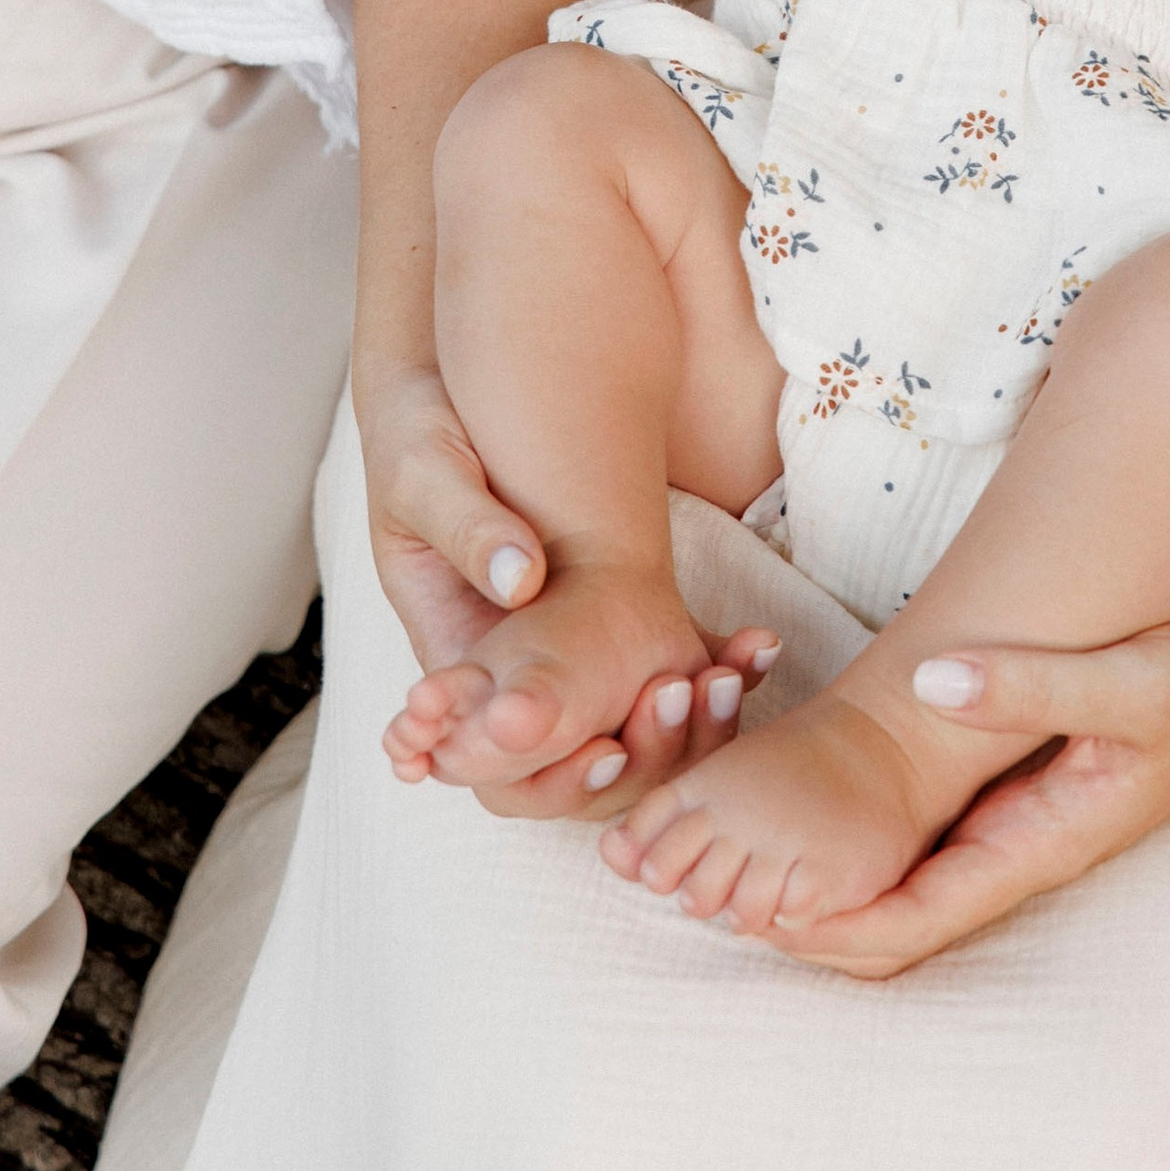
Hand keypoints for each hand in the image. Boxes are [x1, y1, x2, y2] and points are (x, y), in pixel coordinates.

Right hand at [356, 363, 775, 816]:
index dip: (555, 772)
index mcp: (452, 650)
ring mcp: (556, 641)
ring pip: (622, 719)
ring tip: (728, 678)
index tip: (610, 753)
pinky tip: (750, 646)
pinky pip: (650, 656)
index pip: (497, 756)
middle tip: (686, 703)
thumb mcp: (428, 475)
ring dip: (680, 722)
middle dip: (636, 754)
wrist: (442, 398)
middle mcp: (508, 663)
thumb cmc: (418, 438)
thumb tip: (524, 581)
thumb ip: (471, 528)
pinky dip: (701, 661)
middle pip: (572, 757)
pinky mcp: (598, 609)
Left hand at [761, 604, 1169, 978]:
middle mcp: (1027, 842)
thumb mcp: (1127, 679)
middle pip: (906, 913)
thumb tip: (933, 680)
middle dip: (818, 919)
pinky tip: (825, 810)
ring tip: (747, 860)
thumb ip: (1033, 682)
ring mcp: (1026, 817)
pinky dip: (878, 836)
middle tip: (718, 897)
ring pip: (917, 875)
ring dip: (840, 882)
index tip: (756, 919)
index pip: (922, 916)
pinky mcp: (1026, 783)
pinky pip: (938, 832)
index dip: (838, 928)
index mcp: (1044, 840)